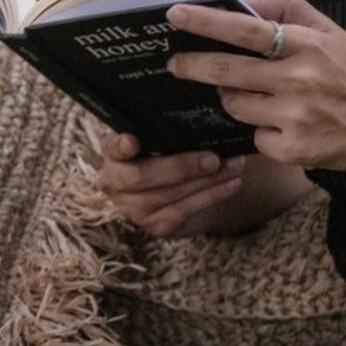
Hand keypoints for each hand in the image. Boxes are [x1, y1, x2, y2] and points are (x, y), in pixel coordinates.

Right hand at [94, 132, 247, 237]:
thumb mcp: (170, 141)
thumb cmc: (176, 156)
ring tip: (234, 166)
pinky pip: (184, 210)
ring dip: (207, 180)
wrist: (187, 192)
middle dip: (179, 167)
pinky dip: (212, 195)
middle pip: (139, 177)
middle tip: (213, 159)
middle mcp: (115, 184)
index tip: (132, 141)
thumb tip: (207, 119)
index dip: (119, 146)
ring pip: (167, 195)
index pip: (111, 148)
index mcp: (116, 155)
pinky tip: (232, 184)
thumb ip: (173, 132)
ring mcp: (133, 209)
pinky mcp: (155, 226)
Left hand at [166, 0, 345, 171]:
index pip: (247, 29)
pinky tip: (286, 127)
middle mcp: (299, 79)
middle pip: (226, 71)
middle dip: (192, 66)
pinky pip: (255, 138)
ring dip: (234, 99)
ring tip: (259, 95)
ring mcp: (294, 116)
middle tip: (174, 63)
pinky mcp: (291, 149)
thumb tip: (243, 0)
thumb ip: (288, 10)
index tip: (175, 14)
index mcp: (308, 44)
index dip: (207, 22)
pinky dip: (262, 132)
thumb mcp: (331, 33)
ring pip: (235, 105)